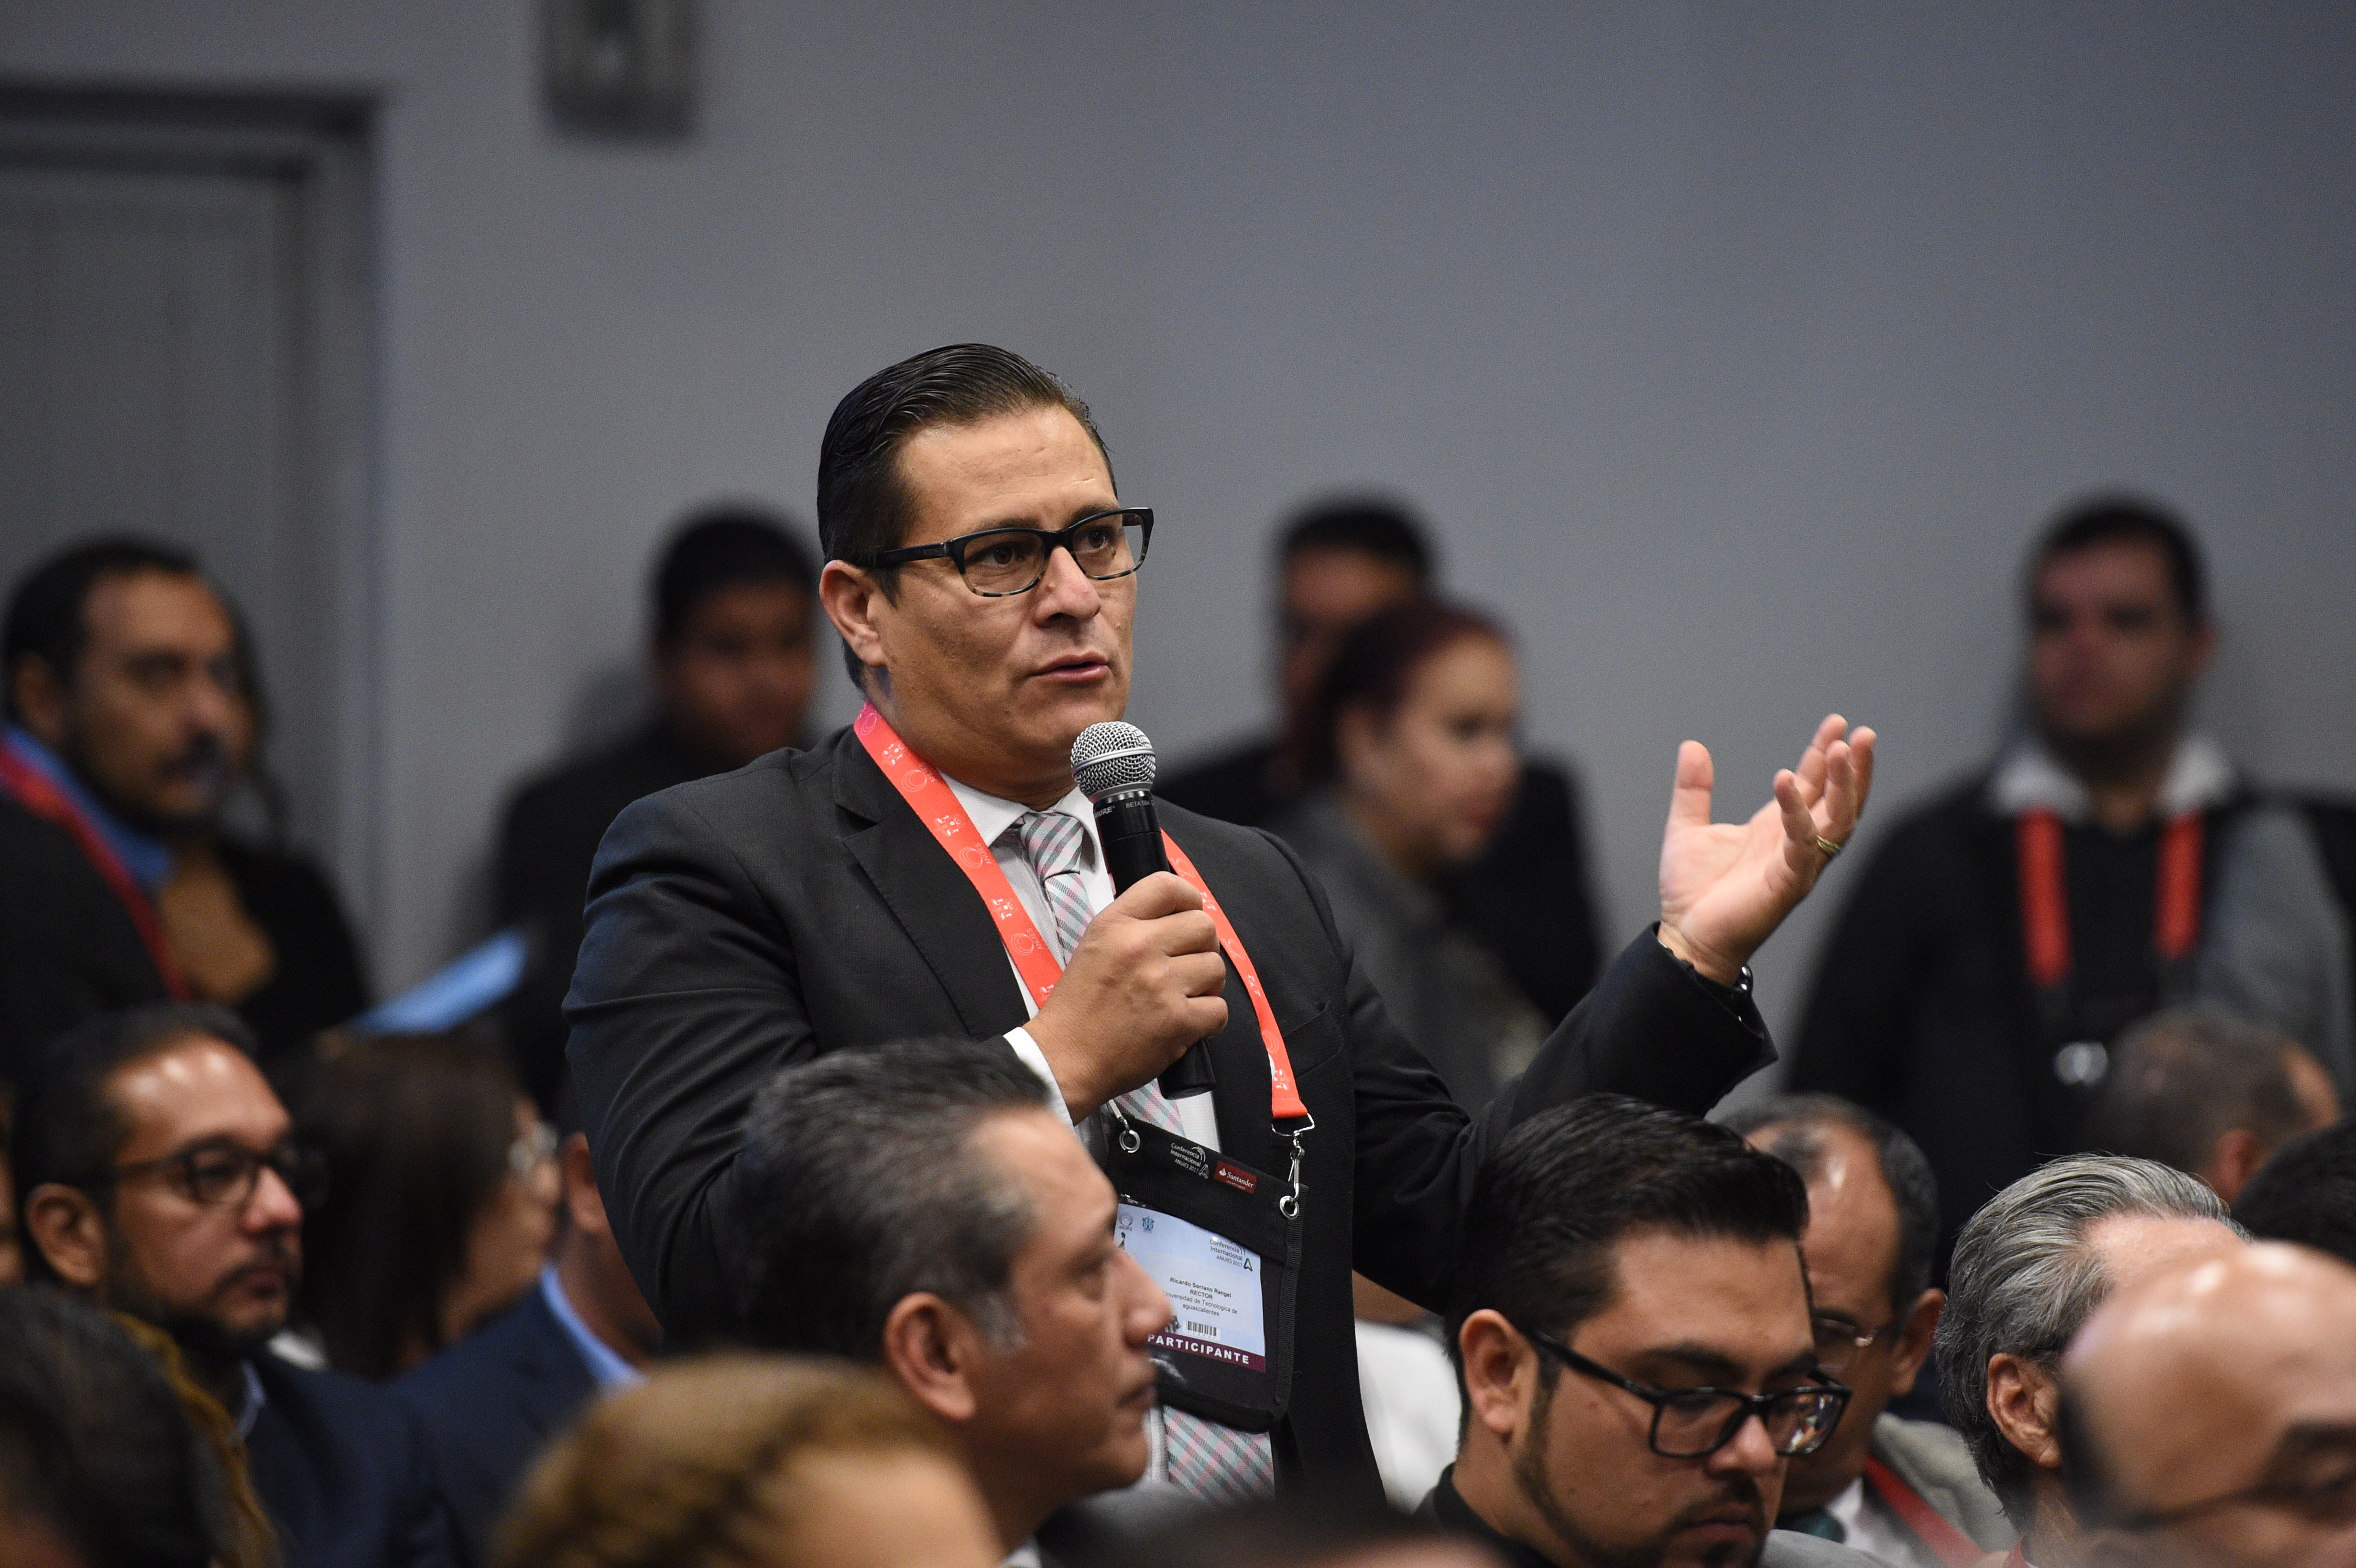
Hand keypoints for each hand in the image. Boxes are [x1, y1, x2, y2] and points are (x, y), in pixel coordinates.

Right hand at [1026, 872, 1229, 1119]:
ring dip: (1207, 985)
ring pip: (1216, 968)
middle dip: (1202, 947)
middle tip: (1186, 966)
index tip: (1189, 913)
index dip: (1188, 898)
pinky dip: (1209, 1020)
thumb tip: (1177, 917)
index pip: (1167, 885)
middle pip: (1203, 926)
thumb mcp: (1094, 947)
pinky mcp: (1178, 1020)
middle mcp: (1140, 948)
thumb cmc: (1078, 1009)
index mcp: (1115, 925)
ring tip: (1183, 998)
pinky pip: (1219, 1009)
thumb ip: (1132, 926)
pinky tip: (1188, 1024)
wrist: (1065, 1060)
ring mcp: (1161, 984)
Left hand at [1656, 714, 1875, 982]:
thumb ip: (1694, 789)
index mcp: (1778, 828)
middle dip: (1854, 768)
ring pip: (1837, 821)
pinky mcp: (1788, 885)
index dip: (1825, 754)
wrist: (1685, 937)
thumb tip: (1692, 746)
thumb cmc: (1693, 891)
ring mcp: (1798, 865)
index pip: (1813, 785)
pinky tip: (1786, 781)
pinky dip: (1798, 814)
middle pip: (1840, 801)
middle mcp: (1797, 845)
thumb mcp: (1688, 827)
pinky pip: (1802, 845)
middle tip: (1863, 733)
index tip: (1837, 723)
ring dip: (1844, 785)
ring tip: (1842, 749)